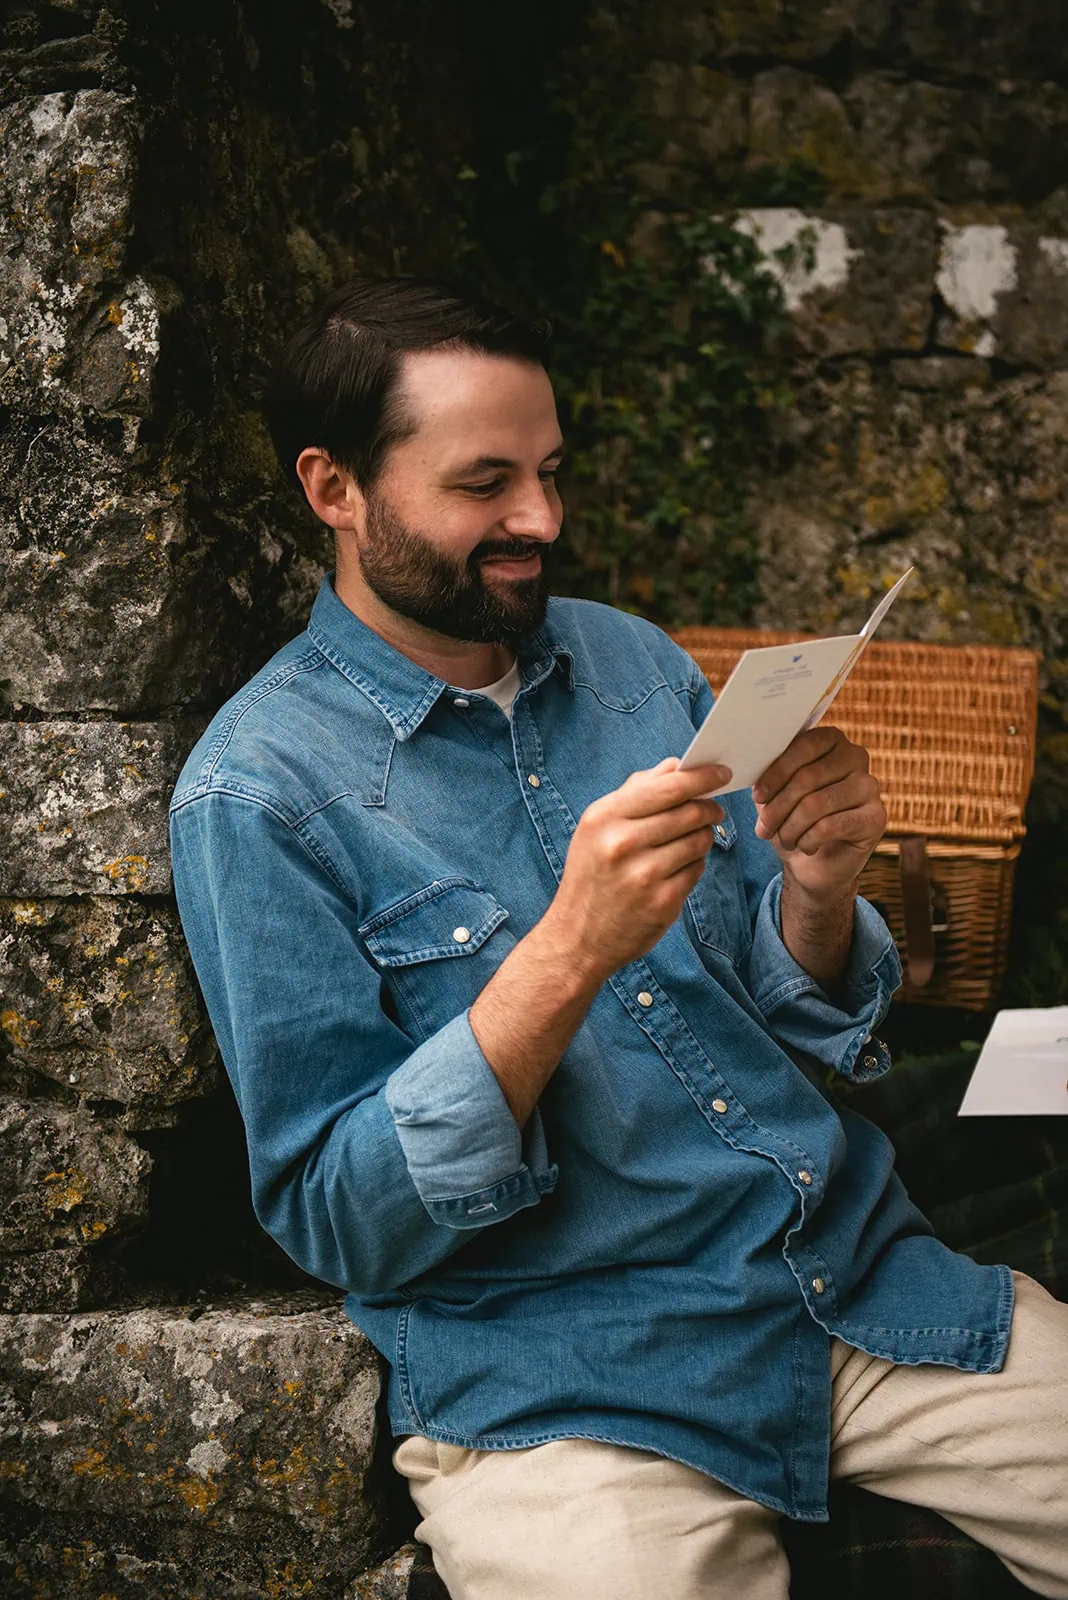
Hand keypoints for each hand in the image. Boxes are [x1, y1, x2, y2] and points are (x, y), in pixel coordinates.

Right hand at [546, 757, 730, 982]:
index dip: (701, 776)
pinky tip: (678, 868)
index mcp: (605, 817)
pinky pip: (697, 869)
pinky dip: (695, 864)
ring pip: (700, 839)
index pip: (667, 787)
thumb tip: (675, 766)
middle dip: (709, 806)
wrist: (577, 938)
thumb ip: (635, 792)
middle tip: (714, 808)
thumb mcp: (596, 827)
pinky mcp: (663, 902)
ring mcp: (644, 875)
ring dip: (704, 835)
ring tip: (691, 840)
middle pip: (689, 811)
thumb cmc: (590, 876)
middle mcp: (623, 844)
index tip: (720, 773)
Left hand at [752, 727, 884, 900]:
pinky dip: (808, 840)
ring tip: (784, 840)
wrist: (815, 864)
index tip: (758, 797)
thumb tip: (748, 762)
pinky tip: (806, 846)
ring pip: (816, 804)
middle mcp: (856, 757)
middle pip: (807, 777)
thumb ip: (769, 773)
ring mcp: (869, 786)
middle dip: (778, 808)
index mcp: (831, 740)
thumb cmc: (793, 820)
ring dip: (791, 828)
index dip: (776, 772)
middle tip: (763, 829)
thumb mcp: (775, 793)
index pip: (803, 745)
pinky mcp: (876, 817)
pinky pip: (830, 826)